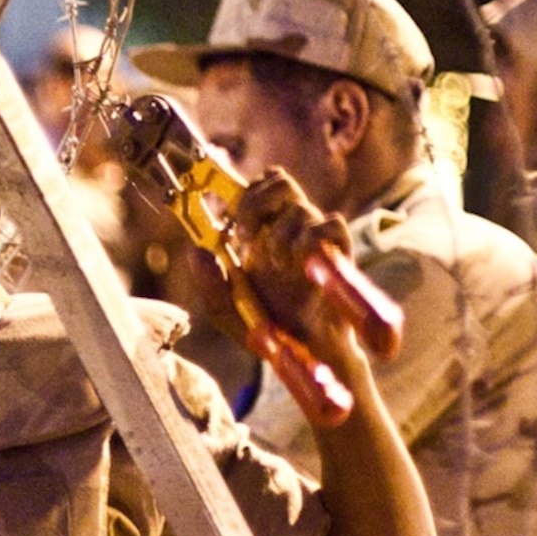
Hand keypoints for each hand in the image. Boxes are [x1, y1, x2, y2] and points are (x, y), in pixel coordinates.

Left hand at [226, 170, 394, 372]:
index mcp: (265, 234)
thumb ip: (209, 285)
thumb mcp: (227, 312)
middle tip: (243, 236)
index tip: (227, 220)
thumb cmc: (271, 331)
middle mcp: (291, 229)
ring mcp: (316, 239)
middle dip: (254, 202)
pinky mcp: (340, 253)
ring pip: (300, 206)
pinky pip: (330, 224)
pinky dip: (308, 240)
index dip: (243, 192)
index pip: (261, 186)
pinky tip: (297, 265)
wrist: (305, 355)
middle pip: (280, 180)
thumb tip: (195, 252)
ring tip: (274, 266)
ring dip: (277, 235)